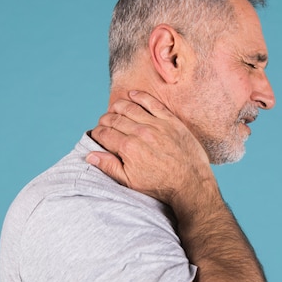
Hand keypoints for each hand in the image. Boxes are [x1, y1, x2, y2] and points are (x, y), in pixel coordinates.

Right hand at [87, 91, 220, 219]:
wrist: (191, 183)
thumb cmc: (161, 186)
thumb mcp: (131, 182)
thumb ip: (109, 167)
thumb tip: (89, 155)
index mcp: (128, 148)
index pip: (103, 133)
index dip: (96, 134)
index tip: (97, 136)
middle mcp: (141, 133)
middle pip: (114, 119)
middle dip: (104, 121)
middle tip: (104, 125)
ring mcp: (157, 125)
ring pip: (129, 107)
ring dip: (118, 107)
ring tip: (114, 111)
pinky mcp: (171, 121)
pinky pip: (152, 103)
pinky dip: (140, 97)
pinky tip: (132, 95)